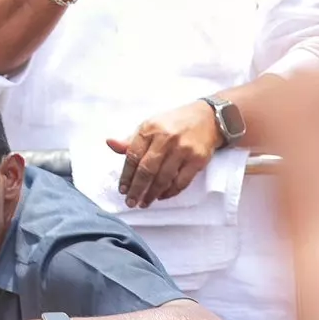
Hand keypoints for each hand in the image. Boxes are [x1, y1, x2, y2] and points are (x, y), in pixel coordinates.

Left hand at [105, 99, 219, 207]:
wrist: (208, 118)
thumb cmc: (175, 123)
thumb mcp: (151, 125)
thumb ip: (131, 140)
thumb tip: (110, 143)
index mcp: (150, 128)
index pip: (133, 156)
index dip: (126, 175)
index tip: (122, 189)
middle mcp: (166, 138)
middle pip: (147, 170)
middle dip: (137, 189)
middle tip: (131, 202)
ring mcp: (183, 149)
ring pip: (163, 178)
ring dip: (152, 194)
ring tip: (145, 202)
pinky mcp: (197, 159)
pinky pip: (181, 182)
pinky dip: (170, 192)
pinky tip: (162, 196)